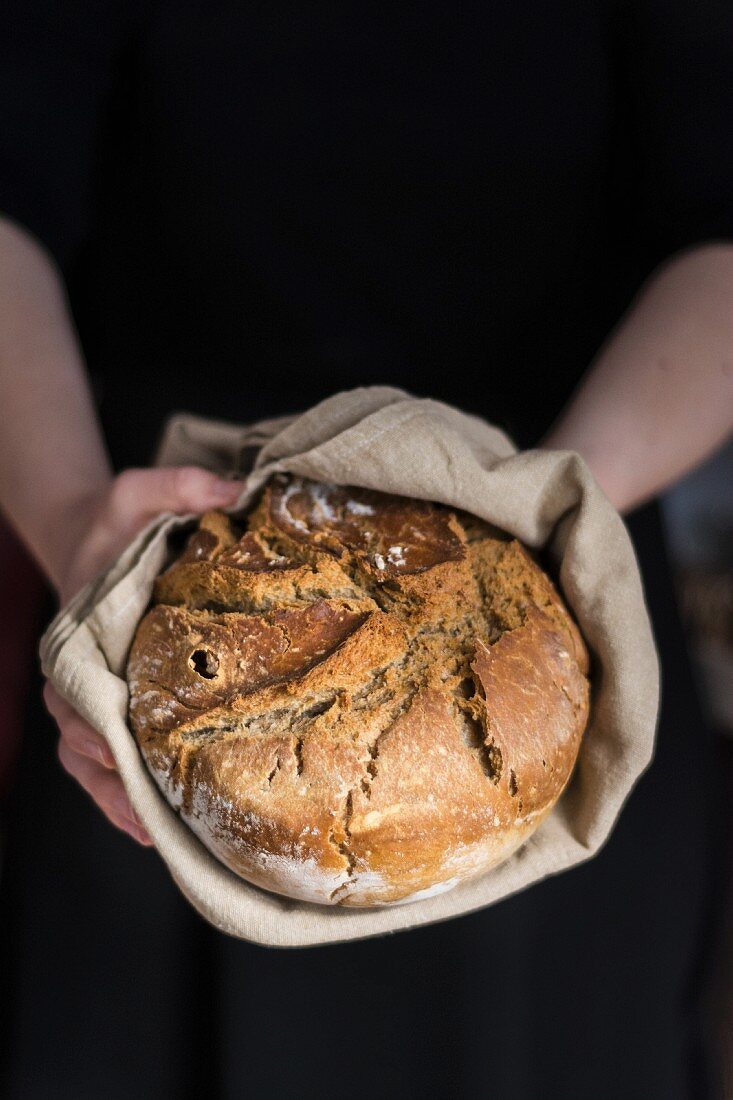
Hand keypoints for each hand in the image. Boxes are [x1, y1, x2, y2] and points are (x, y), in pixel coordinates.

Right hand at [45, 466, 242, 844]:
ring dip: (120, 799)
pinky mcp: (109, 707)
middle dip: (112, 778)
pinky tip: (156, 829)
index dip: (92, 724)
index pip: (74, 687)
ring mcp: (91, 695)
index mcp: (79, 631)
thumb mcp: (139, 492)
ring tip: (160, 836)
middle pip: (81, 738)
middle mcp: (77, 671)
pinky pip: (104, 762)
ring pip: (91, 762)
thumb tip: (234, 490)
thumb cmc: (117, 524)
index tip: (120, 751)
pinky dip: (123, 796)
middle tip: (153, 813)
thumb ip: (176, 487)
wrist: (97, 541)